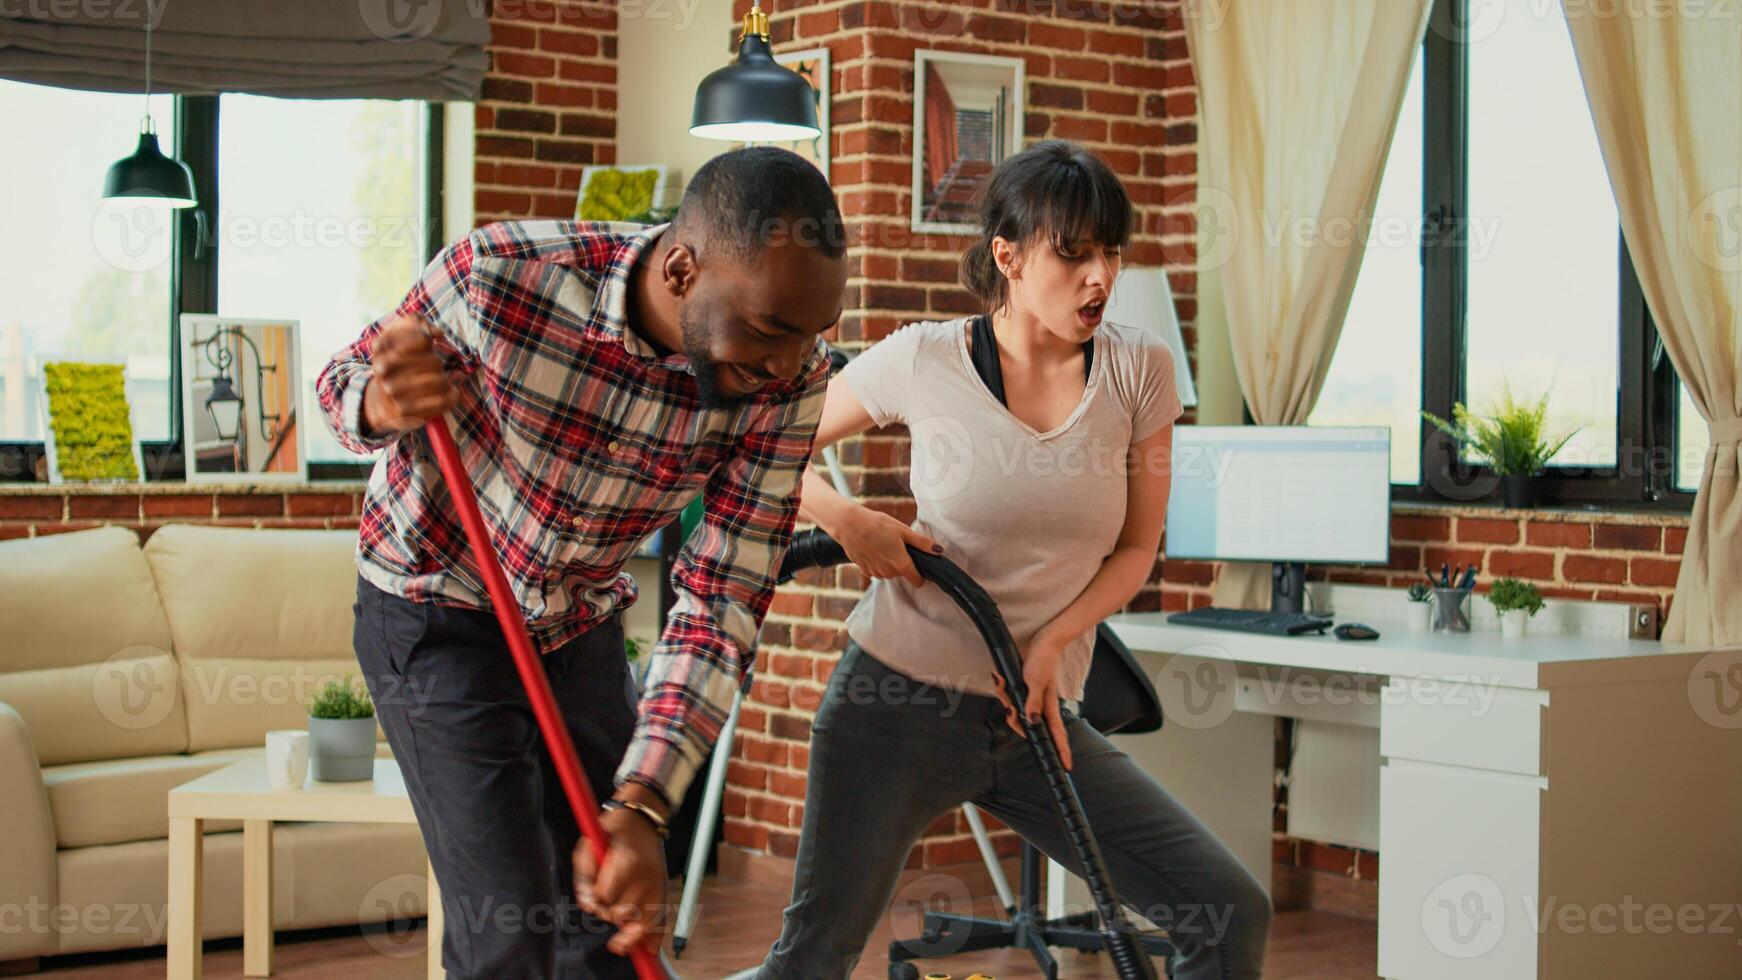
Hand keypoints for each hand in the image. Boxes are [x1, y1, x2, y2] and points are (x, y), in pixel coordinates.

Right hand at [361, 314, 459, 434]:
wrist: (382, 401)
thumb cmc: (399, 362)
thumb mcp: (400, 336)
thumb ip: (417, 322)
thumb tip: (437, 333)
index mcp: (381, 347)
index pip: (423, 339)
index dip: (429, 340)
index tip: (426, 343)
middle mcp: (383, 369)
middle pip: (435, 361)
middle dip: (438, 363)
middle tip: (431, 367)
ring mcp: (392, 391)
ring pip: (440, 380)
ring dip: (445, 380)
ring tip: (438, 381)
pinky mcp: (405, 411)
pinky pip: (443, 399)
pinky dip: (452, 396)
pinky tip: (449, 393)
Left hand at [573, 805, 669, 957]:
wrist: (642, 818)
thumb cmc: (611, 832)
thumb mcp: (589, 846)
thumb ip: (584, 878)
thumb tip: (588, 906)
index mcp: (627, 863)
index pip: (605, 898)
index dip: (595, 899)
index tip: (593, 892)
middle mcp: (646, 877)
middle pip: (622, 914)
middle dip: (609, 911)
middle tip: (606, 899)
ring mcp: (658, 884)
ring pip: (640, 923)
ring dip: (626, 924)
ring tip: (620, 918)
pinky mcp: (664, 889)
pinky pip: (661, 922)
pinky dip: (654, 938)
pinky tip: (649, 949)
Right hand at [834, 506, 940, 588]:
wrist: (850, 524)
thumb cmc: (878, 525)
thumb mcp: (903, 531)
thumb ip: (922, 543)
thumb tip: (939, 550)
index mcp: (901, 564)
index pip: (917, 581)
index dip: (921, 576)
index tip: (919, 566)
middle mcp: (888, 572)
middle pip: (901, 574)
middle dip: (902, 563)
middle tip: (897, 546)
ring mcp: (875, 572)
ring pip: (888, 573)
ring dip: (888, 563)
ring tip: (883, 545)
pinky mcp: (863, 570)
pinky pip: (873, 573)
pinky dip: (875, 566)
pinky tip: (872, 555)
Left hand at [990, 634, 1072, 770]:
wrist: (1043, 640)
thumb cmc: (1043, 659)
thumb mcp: (1036, 681)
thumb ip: (1033, 702)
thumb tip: (1031, 722)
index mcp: (1049, 705)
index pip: (1057, 733)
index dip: (1062, 750)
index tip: (1066, 766)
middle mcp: (1042, 704)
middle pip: (1028, 725)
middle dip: (1015, 721)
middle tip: (1009, 710)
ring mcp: (1033, 697)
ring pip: (1016, 710)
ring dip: (1005, 699)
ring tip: (1002, 683)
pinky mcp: (1024, 688)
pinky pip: (1011, 696)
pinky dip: (1003, 690)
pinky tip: (1001, 679)